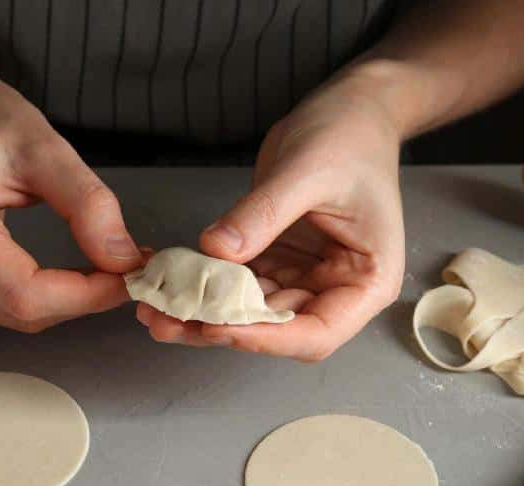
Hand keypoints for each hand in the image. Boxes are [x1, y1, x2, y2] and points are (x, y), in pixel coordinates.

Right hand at [0, 67, 140, 331]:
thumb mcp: (46, 147)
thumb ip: (87, 205)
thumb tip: (123, 261)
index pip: (25, 293)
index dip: (85, 295)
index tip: (130, 276)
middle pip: (22, 311)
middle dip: (82, 297)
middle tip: (125, 267)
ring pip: (16, 316)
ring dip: (66, 300)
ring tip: (101, 267)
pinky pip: (2, 307)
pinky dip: (43, 296)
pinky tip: (65, 273)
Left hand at [136, 74, 404, 360]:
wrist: (351, 110)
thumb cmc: (349, 138)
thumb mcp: (306, 171)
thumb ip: (262, 214)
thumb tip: (216, 250)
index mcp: (367, 281)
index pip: (316, 333)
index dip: (265, 337)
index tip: (216, 327)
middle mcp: (337, 290)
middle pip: (278, 331)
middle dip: (222, 329)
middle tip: (166, 322)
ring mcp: (305, 278)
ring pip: (251, 314)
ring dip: (205, 314)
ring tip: (155, 311)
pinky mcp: (277, 261)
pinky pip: (239, 285)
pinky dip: (207, 287)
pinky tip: (170, 284)